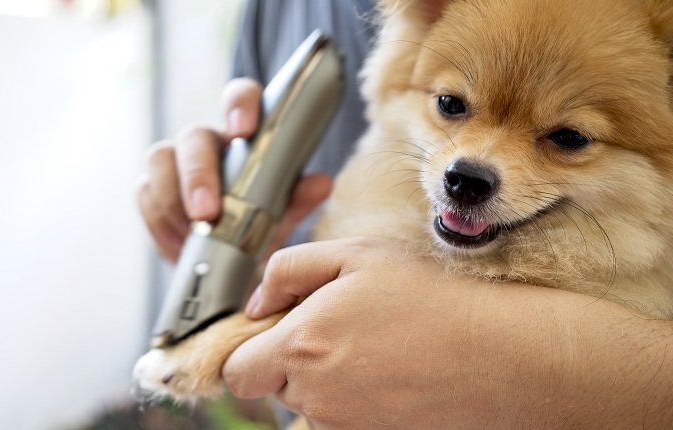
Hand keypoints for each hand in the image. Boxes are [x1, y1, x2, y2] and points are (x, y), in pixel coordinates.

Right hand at [137, 78, 332, 260]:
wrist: (233, 264)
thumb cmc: (260, 227)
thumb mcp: (284, 215)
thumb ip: (299, 199)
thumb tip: (320, 184)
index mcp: (245, 134)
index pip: (240, 97)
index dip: (240, 105)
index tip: (244, 128)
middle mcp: (208, 142)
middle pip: (192, 135)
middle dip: (197, 173)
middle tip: (208, 212)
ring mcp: (174, 164)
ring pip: (159, 160)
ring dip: (173, 202)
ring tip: (193, 237)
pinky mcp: (151, 190)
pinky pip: (145, 196)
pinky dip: (161, 225)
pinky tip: (180, 248)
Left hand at [222, 237, 672, 428]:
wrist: (500, 356)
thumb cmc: (432, 300)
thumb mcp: (356, 254)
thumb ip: (288, 270)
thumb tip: (257, 302)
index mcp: (299, 348)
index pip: (236, 371)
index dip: (251, 349)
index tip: (277, 331)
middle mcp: (314, 398)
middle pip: (276, 388)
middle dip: (294, 360)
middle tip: (342, 329)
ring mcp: (344, 426)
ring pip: (312, 406)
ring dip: (328, 382)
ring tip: (375, 350)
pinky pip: (344, 420)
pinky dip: (356, 402)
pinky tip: (391, 375)